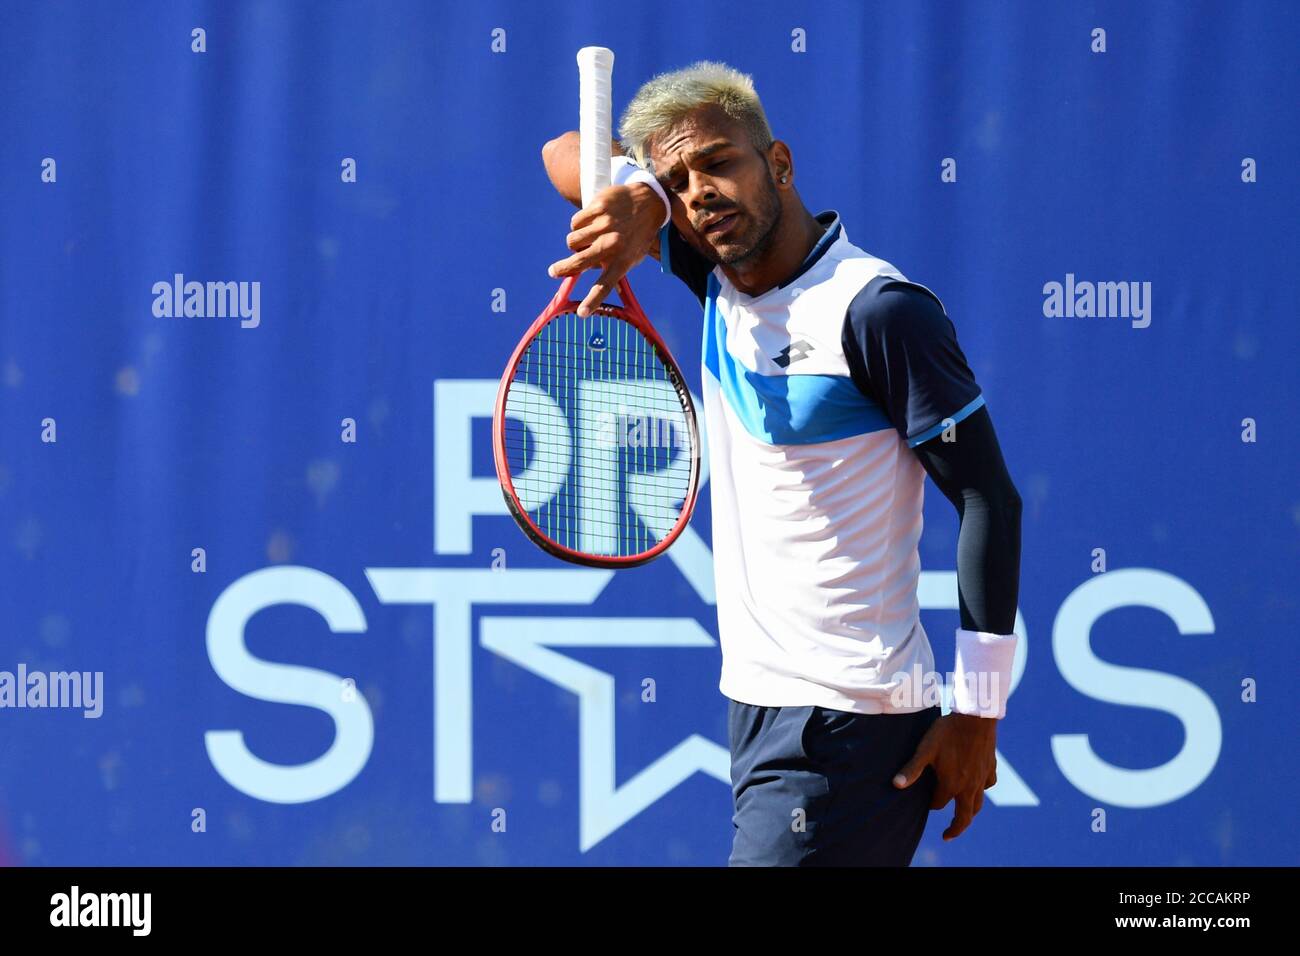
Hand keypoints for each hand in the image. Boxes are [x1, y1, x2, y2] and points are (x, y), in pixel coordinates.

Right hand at [547, 182, 664, 316]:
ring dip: (575, 242)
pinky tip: (591, 222)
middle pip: (578, 262)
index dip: (592, 300)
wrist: (648, 200)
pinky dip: (579, 224)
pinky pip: (575, 222)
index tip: (581, 313)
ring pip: (572, 241)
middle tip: (553, 272)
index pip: (605, 285)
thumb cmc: (637, 234)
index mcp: (623, 260)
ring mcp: (605, 225)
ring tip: (587, 238)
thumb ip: (616, 271)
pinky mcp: (598, 208)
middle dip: (562, 269)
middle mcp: (613, 244)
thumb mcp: (633, 256)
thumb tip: (602, 291)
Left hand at [892, 712, 998, 840]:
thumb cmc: (946, 732)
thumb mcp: (925, 750)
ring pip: (978, 804)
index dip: (930, 805)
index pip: (939, 804)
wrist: (974, 718)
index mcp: (952, 785)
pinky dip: (981, 790)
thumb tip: (896, 785)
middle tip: (948, 836)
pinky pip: (987, 786)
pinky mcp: (990, 768)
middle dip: (955, 829)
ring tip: (964, 817)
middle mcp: (969, 787)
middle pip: (964, 816)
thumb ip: (912, 769)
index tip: (924, 803)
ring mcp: (982, 779)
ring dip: (969, 814)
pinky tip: (977, 786)